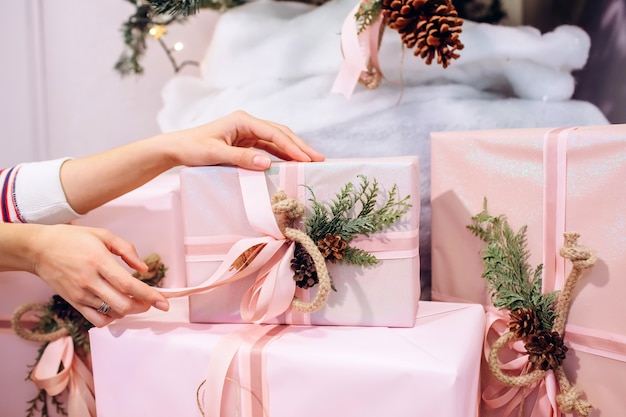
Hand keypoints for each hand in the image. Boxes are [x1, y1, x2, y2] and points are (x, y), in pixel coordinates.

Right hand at [28, 224, 168, 326]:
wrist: (38, 249)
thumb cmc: (72, 239)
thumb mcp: (103, 235)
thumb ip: (127, 250)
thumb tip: (144, 268)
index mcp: (99, 261)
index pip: (129, 284)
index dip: (150, 295)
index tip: (164, 303)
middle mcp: (89, 281)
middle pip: (123, 305)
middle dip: (142, 305)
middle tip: (149, 300)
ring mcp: (80, 294)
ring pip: (112, 314)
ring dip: (128, 311)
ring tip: (132, 300)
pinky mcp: (73, 303)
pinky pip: (96, 320)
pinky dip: (111, 318)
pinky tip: (115, 307)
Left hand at [161, 110, 324, 169]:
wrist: (176, 148)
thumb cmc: (192, 148)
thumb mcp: (215, 154)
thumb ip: (241, 159)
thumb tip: (268, 164)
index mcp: (242, 120)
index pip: (274, 133)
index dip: (292, 146)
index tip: (306, 159)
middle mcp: (248, 123)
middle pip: (280, 133)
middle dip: (300, 146)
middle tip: (319, 159)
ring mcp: (248, 132)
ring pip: (277, 140)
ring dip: (294, 151)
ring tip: (311, 162)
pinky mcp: (246, 141)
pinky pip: (269, 147)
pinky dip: (282, 155)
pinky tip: (292, 163)